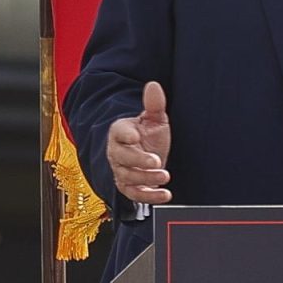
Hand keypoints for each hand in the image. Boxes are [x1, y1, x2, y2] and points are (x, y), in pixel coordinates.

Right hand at [106, 81, 171, 203]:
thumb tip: (154, 85)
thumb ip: (154, 104)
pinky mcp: (129, 186)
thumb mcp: (154, 118)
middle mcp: (117, 152)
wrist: (147, 153)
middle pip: (122, 158)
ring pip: (128, 177)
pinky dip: (149, 197)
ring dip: (146, 179)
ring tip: (164, 175)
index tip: (135, 136)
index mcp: (121, 132)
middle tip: (156, 161)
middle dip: (139, 161)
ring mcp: (122, 170)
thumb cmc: (148, 134)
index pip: (118, 132)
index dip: (125, 134)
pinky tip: (165, 194)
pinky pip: (134, 194)